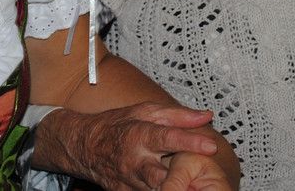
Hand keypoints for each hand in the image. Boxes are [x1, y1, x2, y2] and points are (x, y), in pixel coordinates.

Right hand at [38, 101, 220, 189]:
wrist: (83, 146)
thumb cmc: (117, 125)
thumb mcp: (144, 111)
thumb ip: (177, 115)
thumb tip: (206, 116)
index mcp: (139, 135)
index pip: (167, 138)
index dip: (190, 142)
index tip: (211, 145)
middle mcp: (134, 161)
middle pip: (162, 177)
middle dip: (182, 181)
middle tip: (204, 181)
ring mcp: (129, 181)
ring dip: (175, 189)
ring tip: (194, 186)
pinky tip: (174, 187)